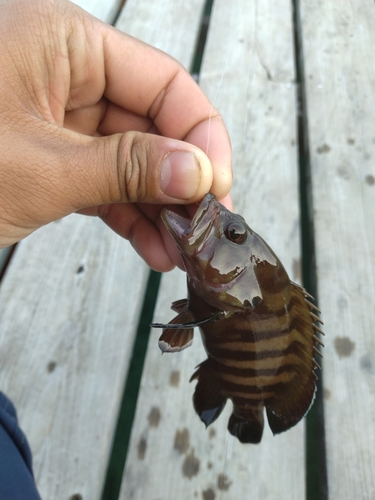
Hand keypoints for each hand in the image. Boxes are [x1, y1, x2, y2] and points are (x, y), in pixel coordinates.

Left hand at [0, 0, 231, 270]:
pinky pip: (101, 179)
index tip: (220, 186)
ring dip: (157, 206)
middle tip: (204, 229)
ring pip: (129, 158)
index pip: (163, 81)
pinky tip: (151, 245)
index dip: (201, 134)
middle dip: (179, 180)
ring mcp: (57, 116)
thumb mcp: (40, 168)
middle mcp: (66, 71)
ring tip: (180, 250)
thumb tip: (198, 173)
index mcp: (65, 42)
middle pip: (150, 124)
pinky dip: (126, 212)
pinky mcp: (47, 154)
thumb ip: (125, 167)